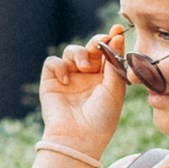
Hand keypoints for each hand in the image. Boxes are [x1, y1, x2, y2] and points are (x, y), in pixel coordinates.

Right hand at [38, 27, 128, 152]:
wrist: (79, 138)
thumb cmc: (102, 118)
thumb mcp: (115, 89)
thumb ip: (115, 62)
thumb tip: (118, 37)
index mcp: (104, 79)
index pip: (108, 54)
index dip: (112, 40)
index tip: (117, 30)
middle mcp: (86, 76)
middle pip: (89, 48)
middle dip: (95, 42)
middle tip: (101, 42)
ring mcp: (68, 78)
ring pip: (71, 51)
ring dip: (78, 54)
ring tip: (83, 66)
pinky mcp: (51, 82)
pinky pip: (53, 62)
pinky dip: (59, 66)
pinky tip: (66, 79)